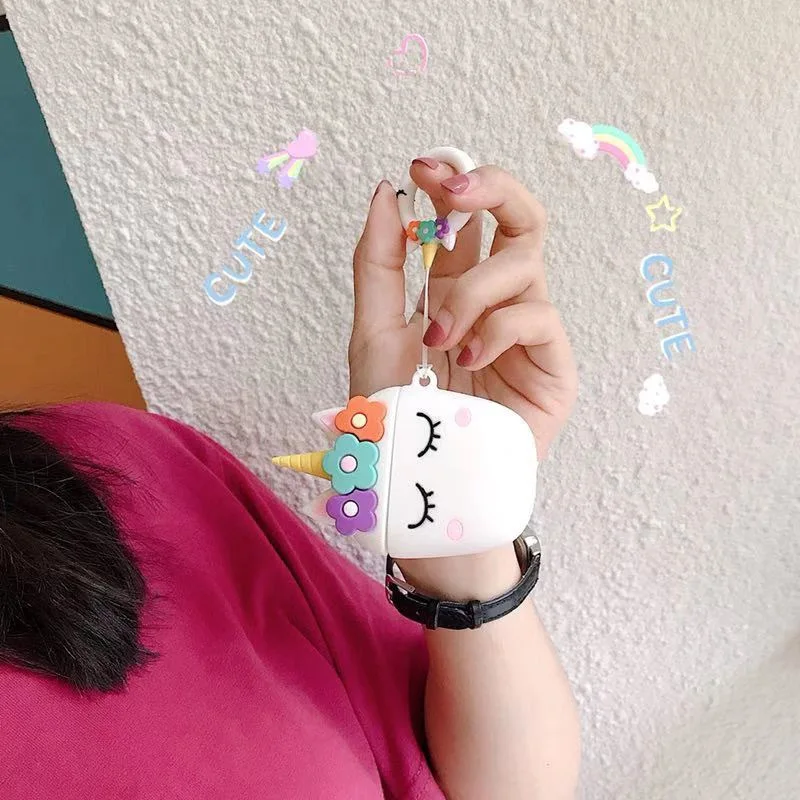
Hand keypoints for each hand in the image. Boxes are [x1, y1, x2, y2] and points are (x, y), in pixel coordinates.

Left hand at [350, 161, 576, 459]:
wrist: (423, 480)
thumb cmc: (399, 414)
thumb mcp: (372, 331)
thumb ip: (380, 263)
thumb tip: (388, 193)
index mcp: (452, 290)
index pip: (467, 219)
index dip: (452, 183)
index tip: (422, 168)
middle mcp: (494, 302)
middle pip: (520, 218)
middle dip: (492, 189)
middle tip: (454, 191)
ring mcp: (527, 331)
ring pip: (524, 262)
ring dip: (473, 290)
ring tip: (439, 335)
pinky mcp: (554, 364)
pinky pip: (538, 315)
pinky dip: (497, 328)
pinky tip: (468, 359)